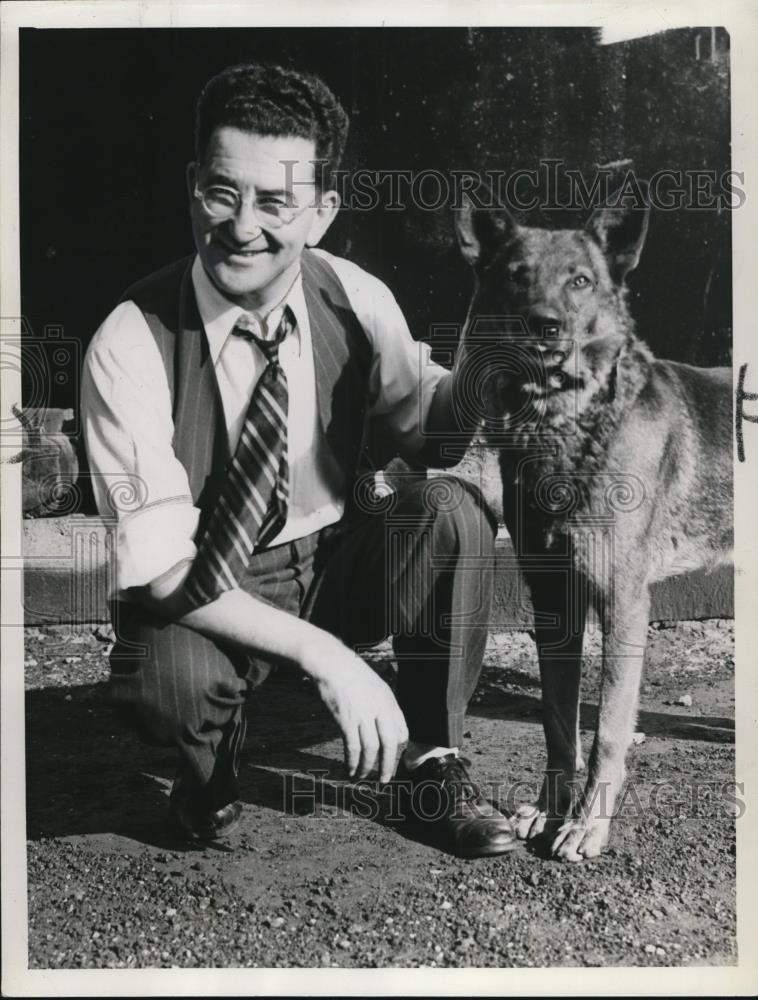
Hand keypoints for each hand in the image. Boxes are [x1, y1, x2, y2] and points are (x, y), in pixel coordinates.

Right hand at [303, 641, 408, 782]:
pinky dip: (353, 762)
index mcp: (390, 701)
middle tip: (384, 779)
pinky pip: (353, 748)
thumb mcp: (375, 686)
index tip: (392, 759)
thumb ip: (382, 705)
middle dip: (387, 766)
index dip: (399, 749)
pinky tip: (350, 770)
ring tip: (362, 777)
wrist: (332, 664)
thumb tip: (384, 725)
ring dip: (367, 767)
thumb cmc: (351, 674)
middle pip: (390, 744)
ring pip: (371, 749)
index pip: (402, 731)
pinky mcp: (346, 720)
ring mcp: (364, 715)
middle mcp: (380, 709)